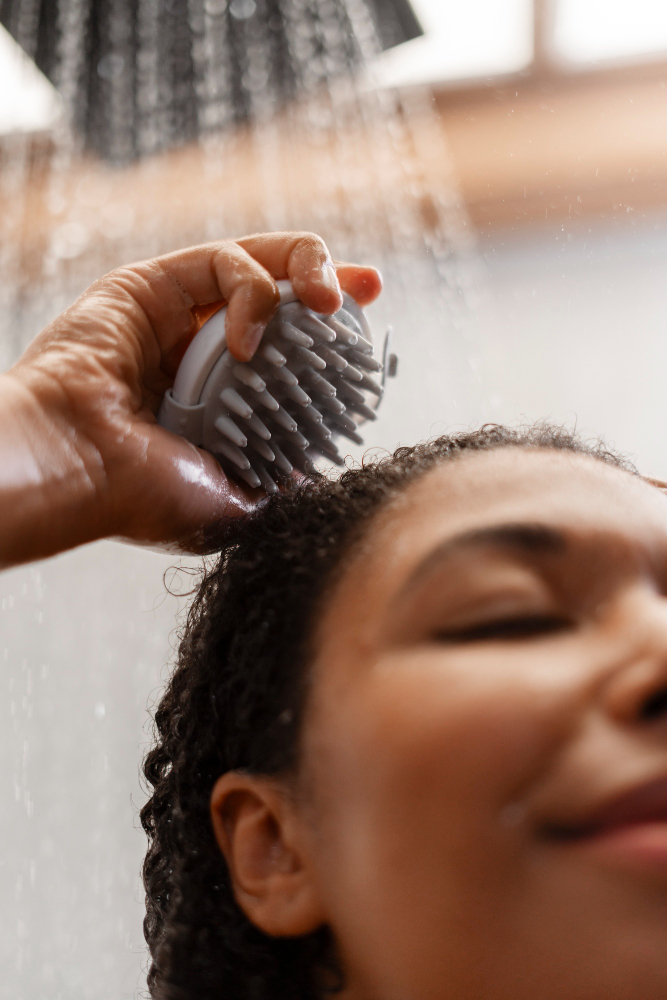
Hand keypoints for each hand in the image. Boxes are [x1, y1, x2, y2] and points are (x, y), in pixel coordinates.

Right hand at [0, 233, 381, 567]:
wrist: (80, 471)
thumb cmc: (140, 496)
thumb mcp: (232, 503)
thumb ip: (272, 485)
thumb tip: (310, 478)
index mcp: (215, 399)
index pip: (285, 353)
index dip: (330, 340)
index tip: (370, 342)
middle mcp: (196, 351)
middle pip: (277, 293)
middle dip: (329, 281)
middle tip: (365, 289)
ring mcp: (174, 315)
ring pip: (254, 263)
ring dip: (304, 271)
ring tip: (327, 306)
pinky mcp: (150, 284)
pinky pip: (220, 262)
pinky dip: (252, 290)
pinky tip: (250, 338)